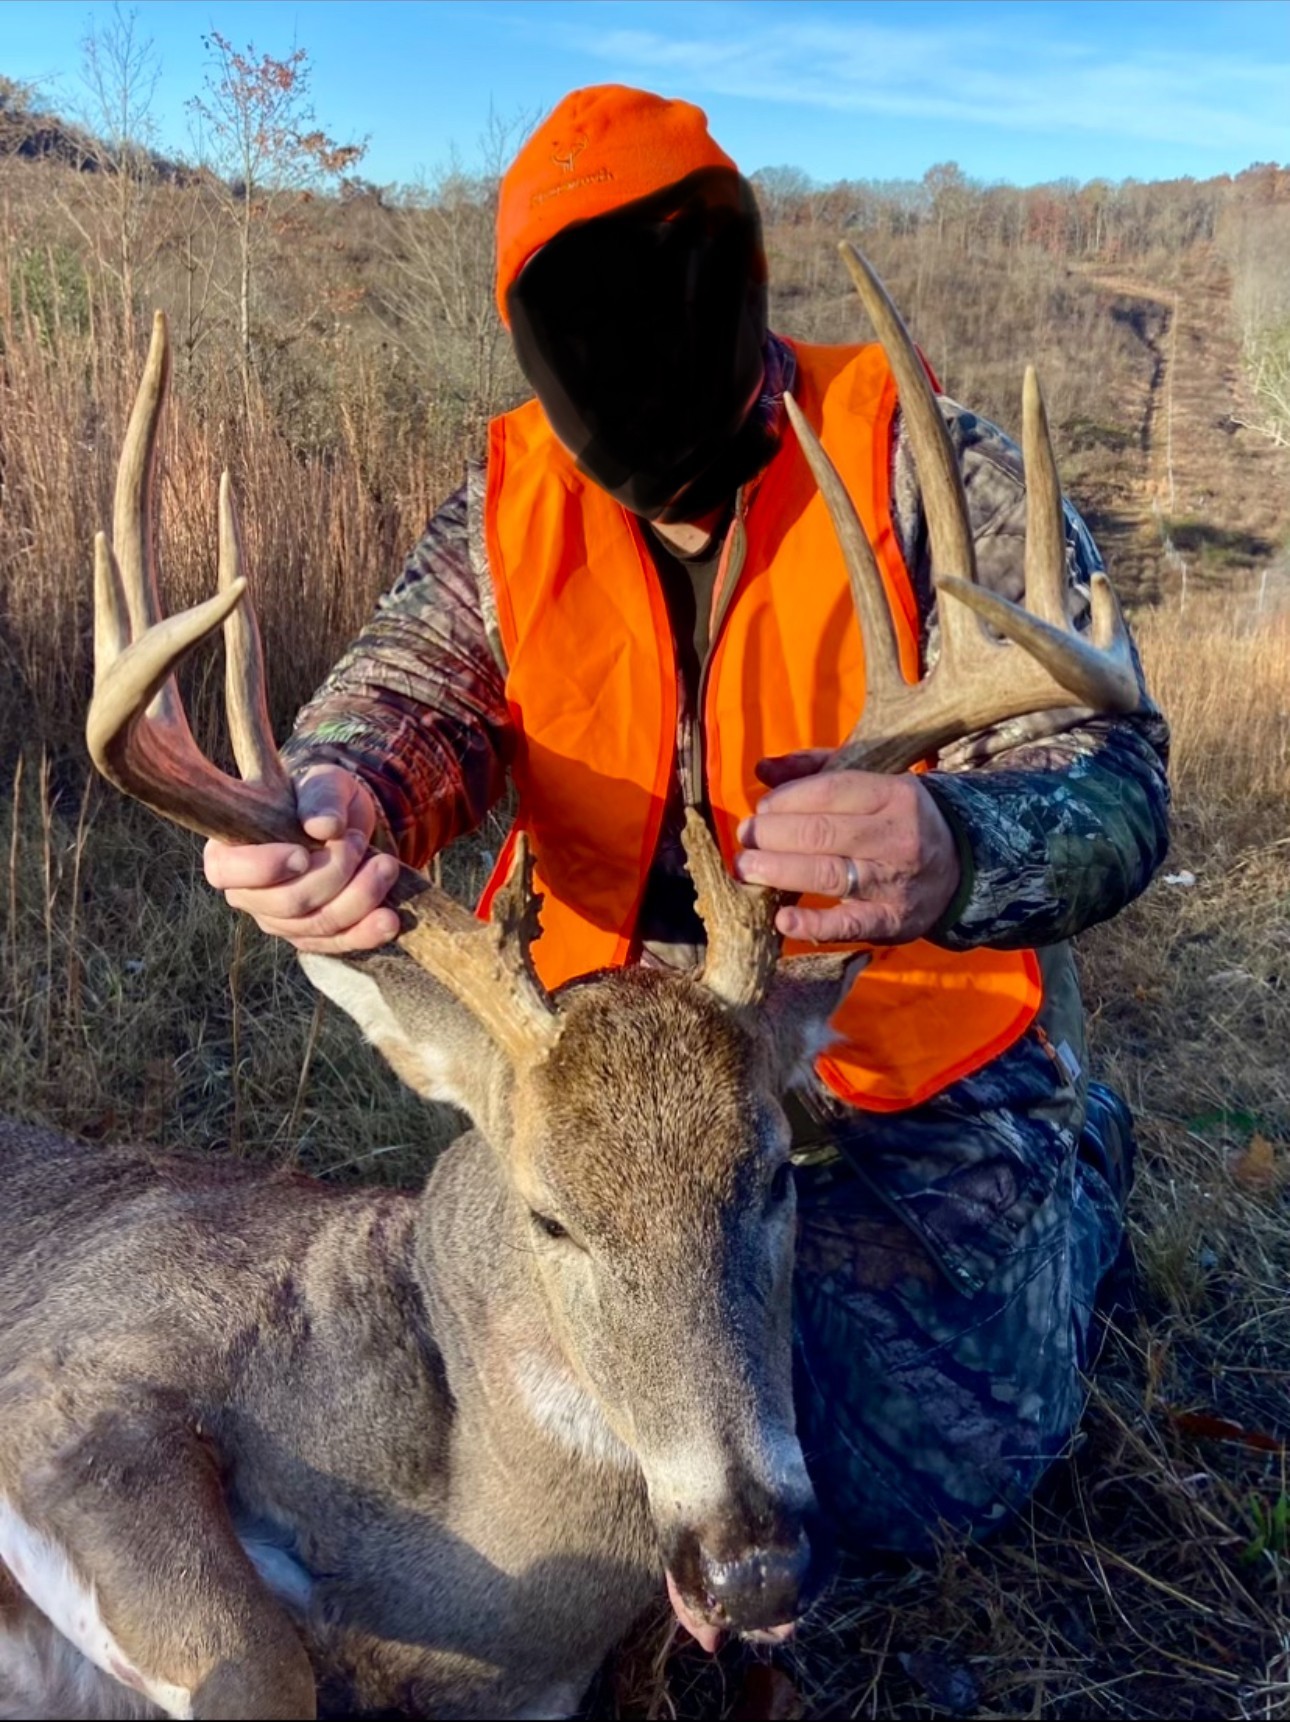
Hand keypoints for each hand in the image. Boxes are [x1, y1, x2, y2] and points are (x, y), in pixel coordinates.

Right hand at [202, 764, 402, 953]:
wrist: (349, 826)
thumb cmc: (322, 800)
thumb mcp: (324, 783)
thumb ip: (320, 798)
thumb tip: (323, 827)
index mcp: (231, 850)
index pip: (226, 871)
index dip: (264, 868)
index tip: (303, 853)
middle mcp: (248, 893)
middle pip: (286, 904)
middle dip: (333, 874)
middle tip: (356, 841)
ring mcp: (279, 921)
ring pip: (317, 925)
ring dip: (359, 896)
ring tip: (385, 865)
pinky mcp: (311, 937)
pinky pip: (337, 945)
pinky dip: (366, 933)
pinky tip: (389, 919)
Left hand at [734, 751, 960, 944]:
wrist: (961, 869)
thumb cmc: (899, 821)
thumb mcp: (873, 785)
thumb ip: (817, 771)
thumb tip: (762, 767)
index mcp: (894, 794)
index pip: (829, 791)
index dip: (786, 800)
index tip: (761, 810)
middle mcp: (897, 837)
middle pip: (821, 832)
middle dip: (772, 835)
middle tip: (746, 840)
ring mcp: (895, 881)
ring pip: (828, 874)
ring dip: (778, 871)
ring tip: (747, 870)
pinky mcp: (892, 921)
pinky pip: (849, 925)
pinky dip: (813, 925)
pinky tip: (783, 919)